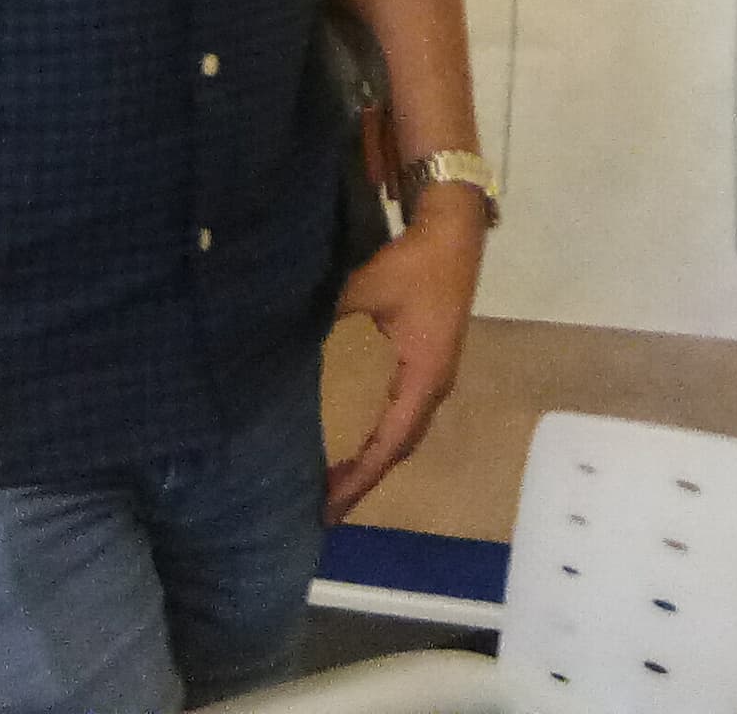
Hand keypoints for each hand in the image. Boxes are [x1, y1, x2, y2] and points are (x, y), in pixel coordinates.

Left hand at [325, 197, 484, 517]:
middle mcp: (433, 385)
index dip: (360, 478)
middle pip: (399, 447)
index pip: (388, 443)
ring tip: (337, 483)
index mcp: (423, 376)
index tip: (329, 505)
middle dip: (364, 479)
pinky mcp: (429, 361)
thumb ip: (325, 315)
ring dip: (374, 459)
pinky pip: (405, 413)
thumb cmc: (412, 262)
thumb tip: (281, 340)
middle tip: (325, 506)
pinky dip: (382, 436)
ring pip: (404, 433)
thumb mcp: (364, 288)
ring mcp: (435, 375)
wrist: (454, 230)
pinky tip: (358, 440)